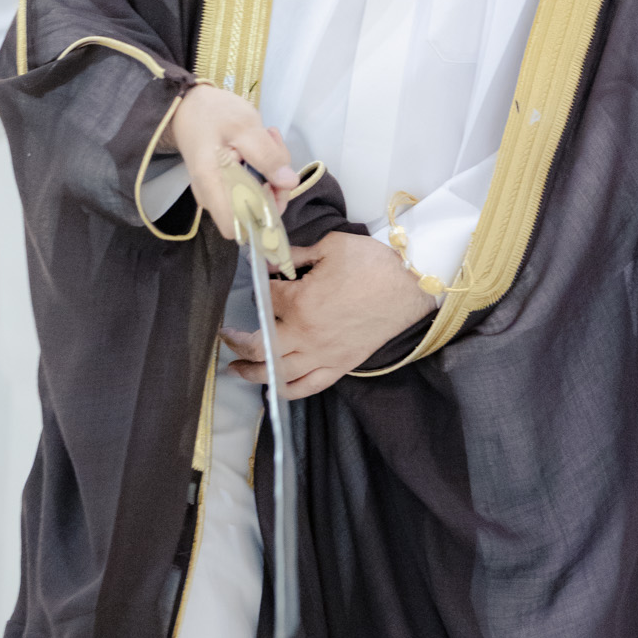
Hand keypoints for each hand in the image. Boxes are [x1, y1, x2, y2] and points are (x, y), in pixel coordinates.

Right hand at [169, 83, 297, 238]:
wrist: (190, 103)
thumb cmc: (212, 113)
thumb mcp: (244, 126)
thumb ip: (267, 155)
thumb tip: (290, 183)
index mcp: (212, 185)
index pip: (237, 226)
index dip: (263, 214)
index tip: (274, 185)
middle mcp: (213, 196)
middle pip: (254, 210)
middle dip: (274, 182)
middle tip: (274, 147)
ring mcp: (219, 190)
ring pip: (257, 195)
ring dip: (272, 169)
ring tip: (267, 136)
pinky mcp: (226, 182)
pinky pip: (252, 184)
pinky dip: (264, 166)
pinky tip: (262, 142)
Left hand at [222, 231, 437, 397]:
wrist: (411, 286)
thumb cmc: (373, 263)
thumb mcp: (331, 247)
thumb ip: (296, 255)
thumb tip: (274, 260)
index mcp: (300, 302)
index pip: (266, 298)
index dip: (259, 287)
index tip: (259, 280)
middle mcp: (306, 334)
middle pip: (258, 345)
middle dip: (237, 342)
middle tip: (226, 336)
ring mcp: (322, 355)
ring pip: (277, 373)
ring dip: (252, 373)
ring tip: (237, 370)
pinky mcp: (339, 366)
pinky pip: (307, 387)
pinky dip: (287, 390)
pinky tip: (275, 387)